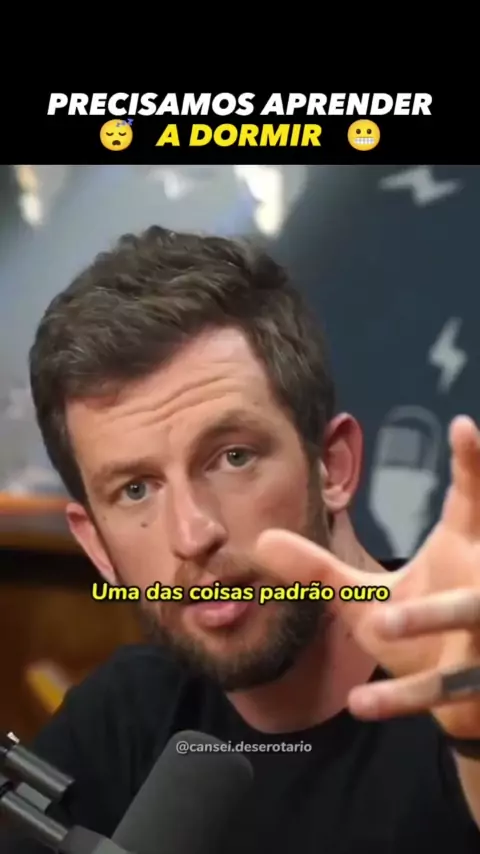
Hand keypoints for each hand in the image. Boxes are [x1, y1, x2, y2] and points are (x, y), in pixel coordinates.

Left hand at [255, 416, 479, 738]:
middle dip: (450, 555)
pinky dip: (399, 696)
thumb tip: (259, 539)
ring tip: (382, 623)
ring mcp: (479, 638)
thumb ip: (316, 568)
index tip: (464, 425)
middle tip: (430, 544)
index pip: (471, 502)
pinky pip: (438, 688)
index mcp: (460, 552)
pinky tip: (358, 701)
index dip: (471, 465)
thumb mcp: (364, 596)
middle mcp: (477, 586)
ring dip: (427, 619)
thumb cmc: (415, 627)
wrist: (456, 692)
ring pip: (464, 620)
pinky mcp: (469, 683)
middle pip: (475, 560)